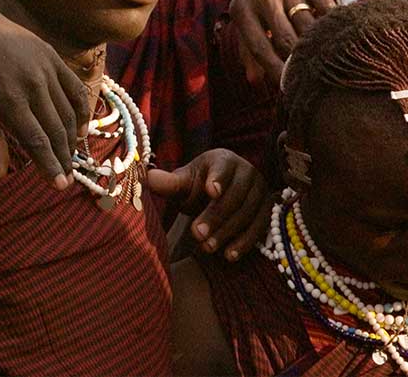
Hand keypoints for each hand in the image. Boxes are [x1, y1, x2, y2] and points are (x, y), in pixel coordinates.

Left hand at [0, 0, 88, 188]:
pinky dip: (82, 111)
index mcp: (8, 98)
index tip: (58, 185)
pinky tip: (81, 130)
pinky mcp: (54, 57)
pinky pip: (75, 89)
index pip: (36, 140)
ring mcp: (46, 68)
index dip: (49, 165)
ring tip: (70, 158)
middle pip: (56, 129)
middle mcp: (32, 83)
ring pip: (68, 112)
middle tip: (66, 178)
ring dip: (72, 139)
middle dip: (63, 158)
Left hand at [147, 149, 270, 260]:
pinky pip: (260, 228)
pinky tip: (229, 256)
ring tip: (207, 248)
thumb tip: (147, 179)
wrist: (219, 195)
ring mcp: (261, 192)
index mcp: (224, 159)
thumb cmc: (197, 186)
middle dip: (215, 216)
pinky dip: (245, 243)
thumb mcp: (182, 183)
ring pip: (247, 214)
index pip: (222, 168)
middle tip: (196, 233)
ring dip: (227, 233)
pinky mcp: (268, 211)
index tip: (211, 191)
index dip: (218, 179)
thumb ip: (167, 183)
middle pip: (234, 196)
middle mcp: (247, 172)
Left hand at [230, 0, 334, 85]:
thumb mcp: (244, 14)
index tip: (286, 87)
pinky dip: (332, 26)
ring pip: (308, 28)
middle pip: (285, 40)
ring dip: (317, 47)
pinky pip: (326, 10)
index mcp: (242, 8)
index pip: (258, 46)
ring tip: (323, 62)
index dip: (273, 70)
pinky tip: (335, 38)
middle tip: (308, 78)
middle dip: (297, 62)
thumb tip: (253, 80)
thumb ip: (247, 47)